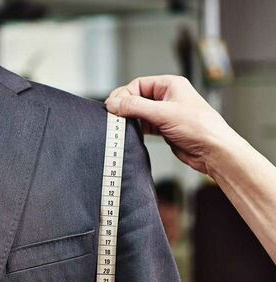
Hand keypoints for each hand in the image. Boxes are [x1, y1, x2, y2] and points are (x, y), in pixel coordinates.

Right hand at [105, 75, 240, 175]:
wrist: (213, 151)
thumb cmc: (200, 128)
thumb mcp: (163, 114)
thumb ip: (135, 107)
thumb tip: (114, 103)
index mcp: (170, 85)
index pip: (138, 84)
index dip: (124, 94)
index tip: (113, 106)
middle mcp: (168, 97)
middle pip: (137, 97)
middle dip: (125, 106)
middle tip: (114, 117)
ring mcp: (165, 113)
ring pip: (139, 112)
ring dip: (130, 118)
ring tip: (122, 126)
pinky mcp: (164, 128)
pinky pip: (144, 124)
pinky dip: (136, 128)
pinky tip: (132, 133)